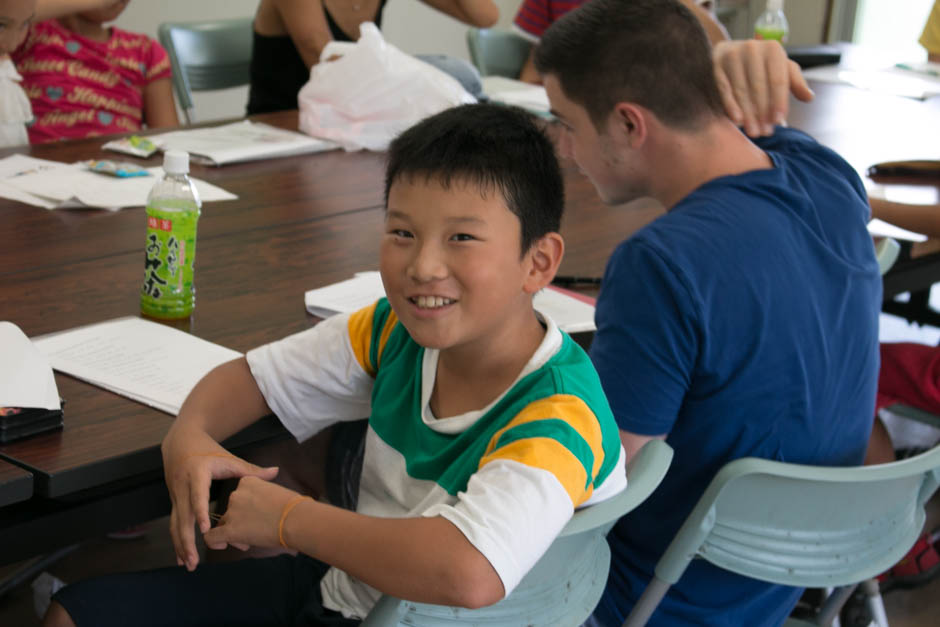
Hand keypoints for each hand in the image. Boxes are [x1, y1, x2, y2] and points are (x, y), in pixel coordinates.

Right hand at [164, 451, 277, 570]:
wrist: (180, 441)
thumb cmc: (208, 449)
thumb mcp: (228, 458)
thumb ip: (250, 469)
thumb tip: (275, 472)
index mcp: (197, 473)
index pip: (198, 494)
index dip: (200, 512)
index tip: (205, 529)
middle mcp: (183, 485)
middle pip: (183, 515)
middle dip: (188, 540)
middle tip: (195, 560)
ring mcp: (175, 494)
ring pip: (175, 523)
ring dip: (180, 545)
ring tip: (188, 564)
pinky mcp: (173, 500)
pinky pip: (174, 523)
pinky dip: (177, 540)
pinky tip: (180, 557)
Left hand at [203, 476, 304, 551]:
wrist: (296, 519)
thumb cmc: (294, 508)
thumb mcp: (277, 492)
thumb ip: (266, 495)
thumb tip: (268, 504)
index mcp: (247, 482)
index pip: (240, 496)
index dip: (247, 508)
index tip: (260, 515)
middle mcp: (236, 494)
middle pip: (231, 510)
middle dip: (240, 522)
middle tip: (257, 531)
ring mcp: (232, 512)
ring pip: (223, 524)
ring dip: (234, 533)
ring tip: (250, 540)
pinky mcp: (230, 530)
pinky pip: (211, 537)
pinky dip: (214, 542)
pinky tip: (223, 544)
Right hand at [712, 39, 813, 137]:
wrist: (729, 51)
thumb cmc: (760, 64)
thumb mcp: (780, 68)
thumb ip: (795, 82)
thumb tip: (809, 98)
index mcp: (773, 49)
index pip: (778, 80)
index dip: (779, 102)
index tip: (778, 122)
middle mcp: (753, 49)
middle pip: (759, 87)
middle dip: (762, 112)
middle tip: (764, 133)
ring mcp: (733, 56)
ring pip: (742, 90)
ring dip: (748, 114)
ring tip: (753, 132)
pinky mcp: (717, 65)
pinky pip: (725, 89)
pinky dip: (731, 106)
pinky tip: (737, 120)